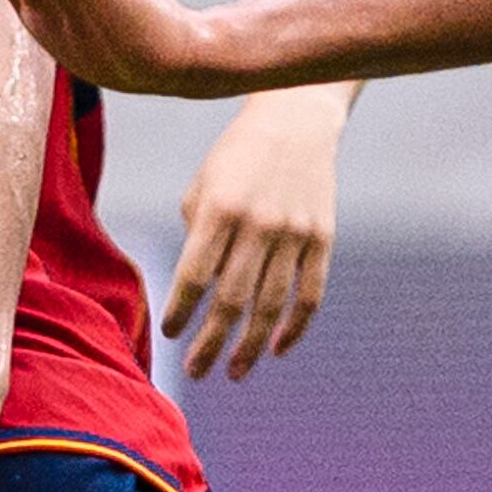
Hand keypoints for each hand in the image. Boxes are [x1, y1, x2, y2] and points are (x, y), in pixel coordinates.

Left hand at [166, 85, 347, 380]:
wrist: (295, 119)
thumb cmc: (236, 157)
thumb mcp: (203, 186)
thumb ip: (196, 237)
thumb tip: (196, 293)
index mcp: (220, 209)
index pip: (194, 275)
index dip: (180, 311)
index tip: (170, 335)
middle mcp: (258, 224)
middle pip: (232, 301)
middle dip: (210, 343)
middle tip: (194, 372)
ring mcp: (294, 233)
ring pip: (271, 306)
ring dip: (249, 347)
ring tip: (232, 372)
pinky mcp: (322, 239)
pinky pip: (309, 295)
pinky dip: (294, 328)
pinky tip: (276, 349)